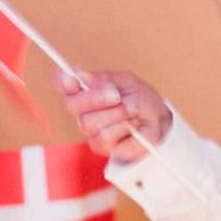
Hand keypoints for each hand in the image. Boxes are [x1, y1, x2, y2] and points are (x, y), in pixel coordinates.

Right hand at [56, 68, 170, 162]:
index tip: (71, 80)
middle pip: (72, 104)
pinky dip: (123, 128)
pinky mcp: (100, 146)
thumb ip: (104, 79)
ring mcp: (89, 129)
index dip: (61, 80)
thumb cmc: (141, 99)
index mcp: (85, 89)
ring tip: (131, 113)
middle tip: (117, 96)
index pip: (62, 82)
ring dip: (117, 114)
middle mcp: (82, 109)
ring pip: (90, 122)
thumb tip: (80, 74)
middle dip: (97, 98)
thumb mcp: (127, 82)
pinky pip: (104, 136)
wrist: (158, 121)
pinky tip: (131, 127)